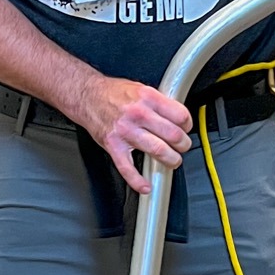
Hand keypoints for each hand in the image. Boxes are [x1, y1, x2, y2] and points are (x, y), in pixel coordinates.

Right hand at [76, 76, 192, 194]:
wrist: (87, 96)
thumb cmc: (113, 93)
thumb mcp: (140, 88)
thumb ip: (159, 102)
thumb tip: (177, 117)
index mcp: (148, 97)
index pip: (180, 115)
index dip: (187, 125)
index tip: (185, 129)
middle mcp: (138, 114)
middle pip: (173, 135)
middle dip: (183, 145)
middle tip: (182, 146)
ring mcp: (125, 131)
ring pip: (158, 151)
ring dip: (171, 160)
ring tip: (172, 160)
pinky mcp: (113, 145)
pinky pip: (127, 168)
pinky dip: (137, 181)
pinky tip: (145, 186)